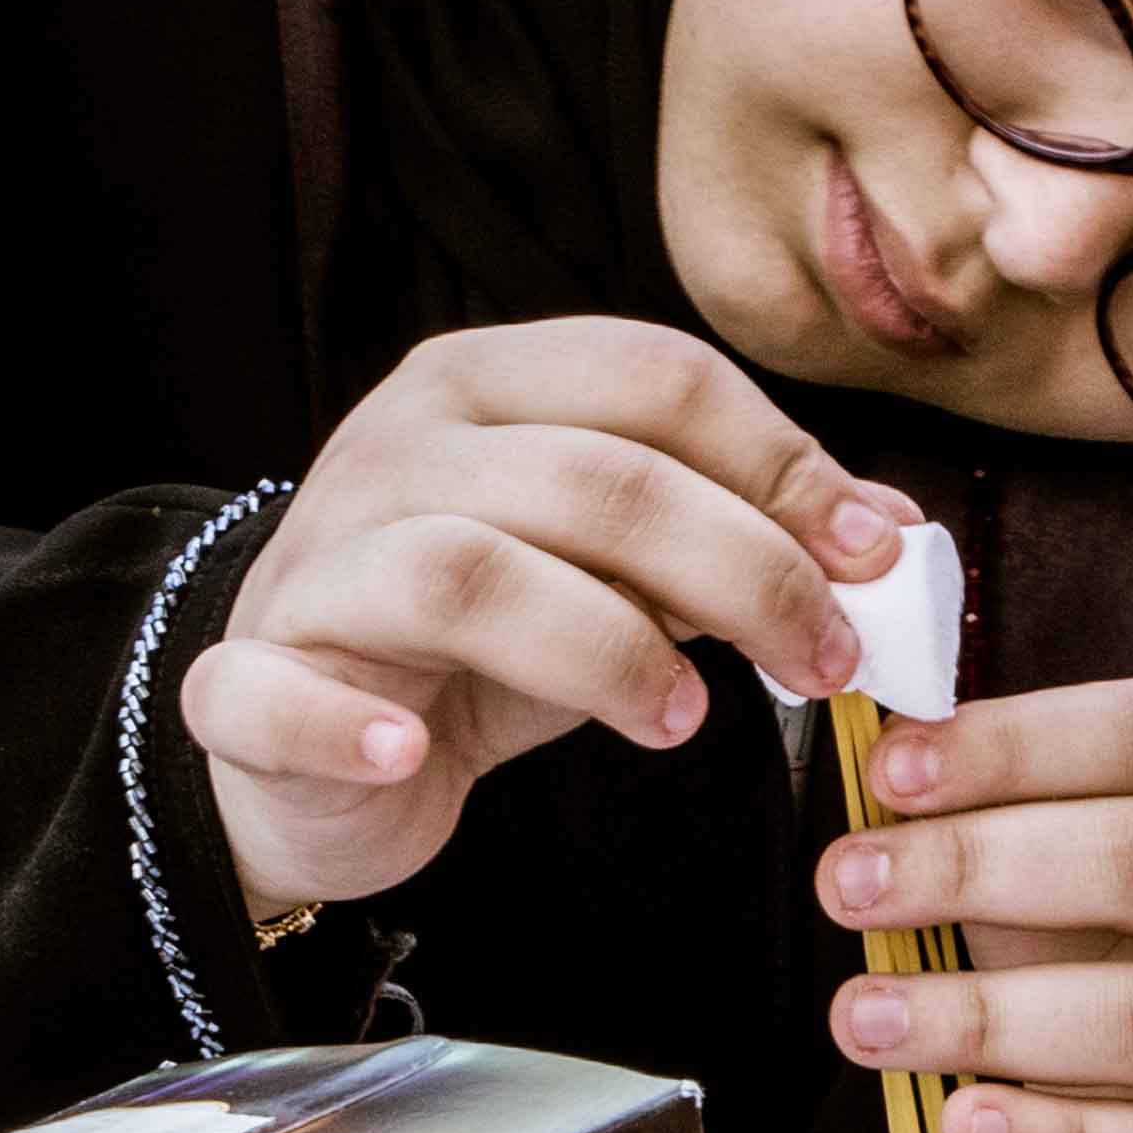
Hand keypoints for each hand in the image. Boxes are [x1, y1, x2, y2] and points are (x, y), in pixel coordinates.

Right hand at [182, 319, 921, 911]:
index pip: (658, 379)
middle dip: (744, 569)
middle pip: (594, 478)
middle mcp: (394, 448)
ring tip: (685, 718)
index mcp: (488, 385)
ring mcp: (313, 562)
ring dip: (603, 645)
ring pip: (466, 570)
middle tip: (824, 658)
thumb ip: (736, 537)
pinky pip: (273, 691)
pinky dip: (349, 720)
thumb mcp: (623, 575)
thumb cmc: (490, 646)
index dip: (784, 464)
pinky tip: (416, 749)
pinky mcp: (243, 681)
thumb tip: (890, 534)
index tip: (875, 556)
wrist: (321, 753)